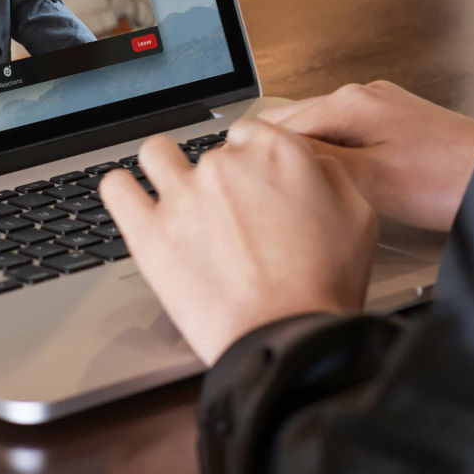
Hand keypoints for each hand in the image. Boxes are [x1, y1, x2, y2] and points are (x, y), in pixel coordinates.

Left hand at [100, 120, 376, 365]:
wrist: (287, 341)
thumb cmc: (324, 286)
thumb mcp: (357, 216)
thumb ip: (329, 173)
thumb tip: (307, 161)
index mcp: (277, 152)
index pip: (249, 133)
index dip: (251, 159)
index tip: (252, 184)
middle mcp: (226, 165)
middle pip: (210, 152)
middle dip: (219, 178)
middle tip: (229, 218)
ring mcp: (183, 195)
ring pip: (157, 153)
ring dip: (166, 168)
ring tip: (176, 196)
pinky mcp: (149, 231)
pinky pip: (116, 187)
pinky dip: (122, 189)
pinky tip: (133, 200)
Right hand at [255, 81, 473, 231]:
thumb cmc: (447, 181)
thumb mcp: (370, 179)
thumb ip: (318, 164)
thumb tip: (274, 158)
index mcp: (350, 102)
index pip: (280, 124)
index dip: (256, 154)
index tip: (240, 182)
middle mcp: (363, 96)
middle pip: (299, 124)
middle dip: (276, 155)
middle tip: (255, 192)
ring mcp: (382, 108)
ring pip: (323, 133)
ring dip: (305, 160)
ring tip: (288, 193)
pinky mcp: (397, 126)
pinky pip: (347, 138)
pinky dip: (332, 159)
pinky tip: (330, 184)